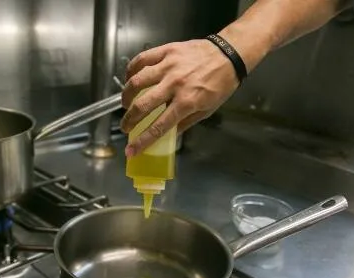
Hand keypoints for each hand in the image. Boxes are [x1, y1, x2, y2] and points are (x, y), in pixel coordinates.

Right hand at [120, 39, 239, 156]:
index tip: (130, 151)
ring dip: (126, 96)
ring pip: (137, 81)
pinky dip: (131, 71)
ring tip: (125, 103)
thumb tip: (168, 136)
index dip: (142, 141)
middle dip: (129, 120)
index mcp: (187, 102)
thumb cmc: (220, 84)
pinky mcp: (166, 50)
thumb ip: (185, 122)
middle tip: (125, 126)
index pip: (159, 126)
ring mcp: (169, 66)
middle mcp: (175, 84)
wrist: (228, 54)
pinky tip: (129, 79)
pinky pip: (142, 60)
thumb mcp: (207, 110)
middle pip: (143, 105)